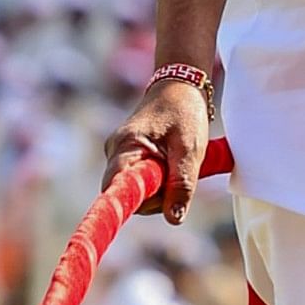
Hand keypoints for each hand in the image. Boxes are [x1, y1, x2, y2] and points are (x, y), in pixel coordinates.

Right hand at [104, 74, 212, 224]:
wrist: (180, 86)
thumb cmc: (184, 112)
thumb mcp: (190, 148)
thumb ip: (182, 183)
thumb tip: (174, 219)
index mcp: (125, 146)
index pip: (114, 188)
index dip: (121, 207)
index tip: (129, 218)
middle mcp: (115, 152)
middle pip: (128, 195)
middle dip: (157, 195)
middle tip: (180, 174)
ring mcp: (120, 155)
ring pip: (136, 190)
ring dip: (160, 187)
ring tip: (178, 163)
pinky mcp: (128, 157)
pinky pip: (141, 181)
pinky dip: (159, 179)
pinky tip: (171, 164)